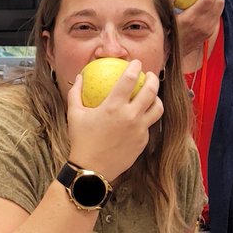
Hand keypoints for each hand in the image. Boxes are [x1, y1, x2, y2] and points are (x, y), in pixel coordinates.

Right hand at [65, 60, 163, 180]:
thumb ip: (76, 92)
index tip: (136, 63)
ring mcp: (139, 130)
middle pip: (150, 90)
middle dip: (153, 78)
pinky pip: (149, 125)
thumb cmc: (81, 140)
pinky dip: (146, 117)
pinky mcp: (143, 141)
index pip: (129, 79)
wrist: (92, 169)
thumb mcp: (74, 114)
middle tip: (149, 75)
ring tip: (151, 94)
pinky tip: (141, 115)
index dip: (135, 67)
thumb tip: (80, 77)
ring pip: (157, 108)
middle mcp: (130, 116)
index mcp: (113, 107)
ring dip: (156, 97)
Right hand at [173, 0, 223, 71]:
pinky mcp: (209, 33)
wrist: (172, 54)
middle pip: (218, 3)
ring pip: (219, 10)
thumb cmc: (166, 33)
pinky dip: (216, 7)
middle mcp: (203, 25)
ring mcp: (207, 30)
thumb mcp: (164, 15)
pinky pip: (216, 16)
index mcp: (192, 19)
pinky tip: (209, 2)